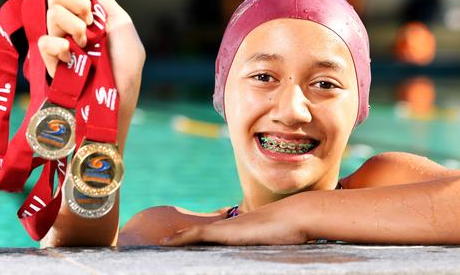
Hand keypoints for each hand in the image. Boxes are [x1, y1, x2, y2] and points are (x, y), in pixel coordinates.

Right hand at [39, 0, 145, 95]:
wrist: (119, 96)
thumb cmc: (125, 64)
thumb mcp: (119, 23)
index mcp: (82, 17)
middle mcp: (67, 28)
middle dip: (75, 3)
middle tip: (90, 21)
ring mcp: (58, 45)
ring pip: (51, 16)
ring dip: (73, 25)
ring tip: (86, 43)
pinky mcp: (50, 64)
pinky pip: (44, 43)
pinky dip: (60, 46)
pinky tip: (73, 56)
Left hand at [159, 201, 308, 245]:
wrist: (297, 215)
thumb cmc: (293, 229)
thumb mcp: (279, 240)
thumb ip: (273, 241)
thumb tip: (278, 244)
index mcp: (240, 229)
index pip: (214, 234)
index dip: (198, 237)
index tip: (184, 242)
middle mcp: (231, 226)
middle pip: (201, 233)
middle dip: (183, 238)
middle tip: (165, 244)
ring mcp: (228, 228)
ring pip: (196, 233)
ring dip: (179, 238)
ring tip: (161, 244)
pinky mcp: (227, 231)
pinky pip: (199, 234)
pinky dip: (184, 237)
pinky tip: (169, 242)